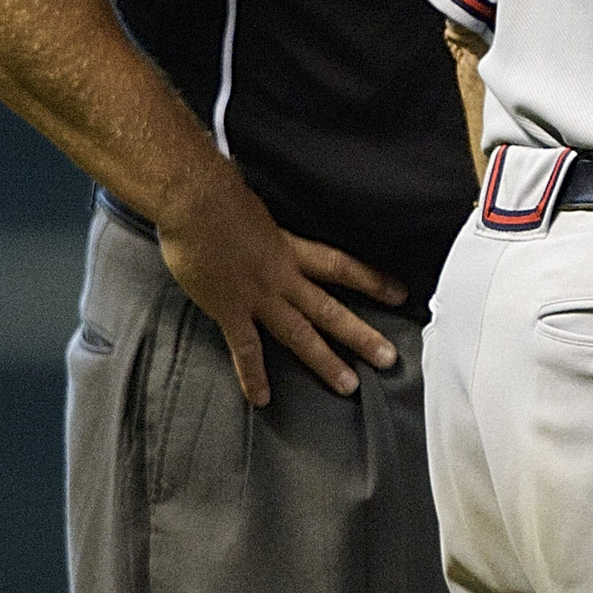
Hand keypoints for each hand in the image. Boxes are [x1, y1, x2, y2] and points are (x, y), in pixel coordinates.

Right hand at [155, 160, 406, 406]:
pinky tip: (262, 399)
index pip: (341, 266)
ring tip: (348, 386)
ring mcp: (257, 295)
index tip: (400, 294)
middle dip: (361, 335)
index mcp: (289, 248)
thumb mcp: (254, 207)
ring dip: (325, 361)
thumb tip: (262, 228)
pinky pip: (246, 348)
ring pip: (299, 334)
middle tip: (389, 358)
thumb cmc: (216, 193)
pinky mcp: (229, 309)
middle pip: (330, 309)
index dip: (372, 280)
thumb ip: (265, 228)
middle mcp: (282, 276)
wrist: (193, 198)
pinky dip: (253, 375)